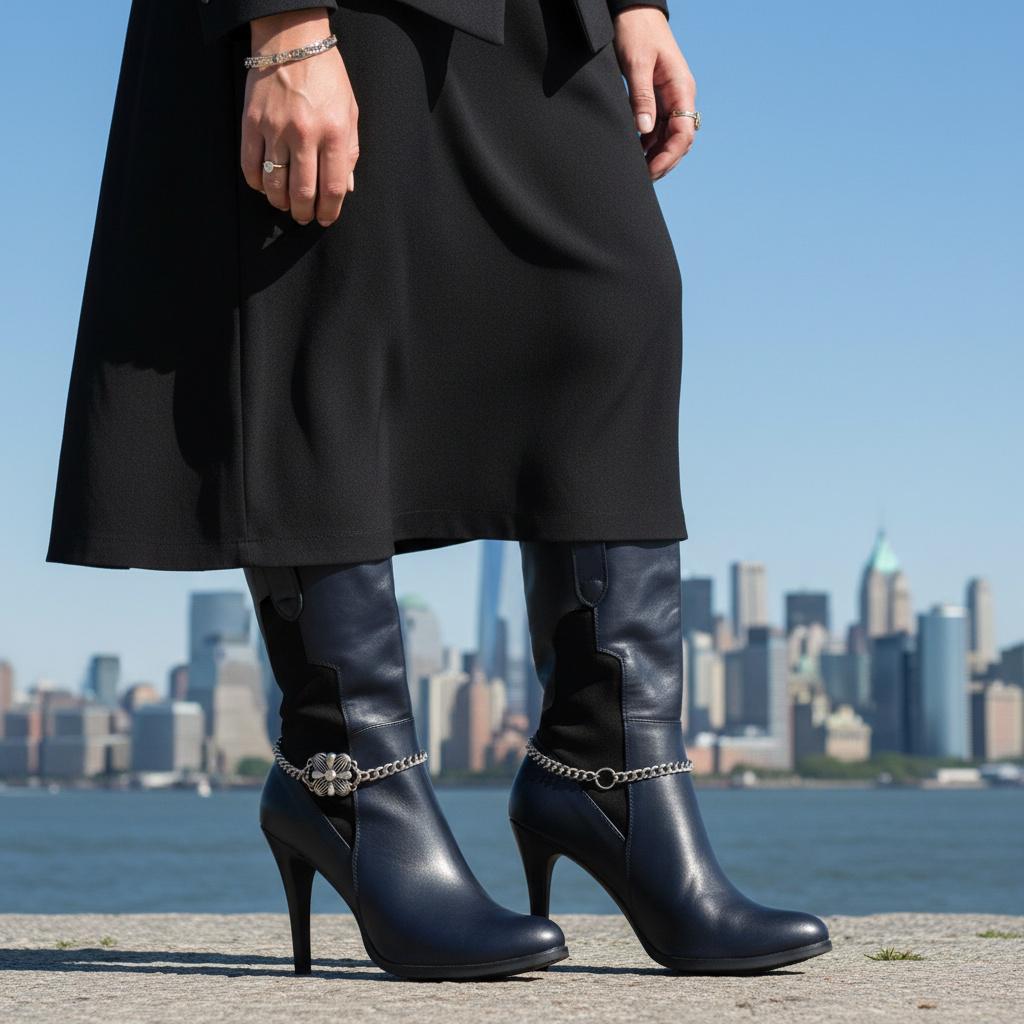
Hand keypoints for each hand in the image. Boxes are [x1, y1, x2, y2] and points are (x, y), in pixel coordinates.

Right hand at [240, 10, 357, 226]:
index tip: (325, 218)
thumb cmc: (326, 78)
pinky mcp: (251, 123)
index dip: (329, 211)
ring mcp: (275, 129)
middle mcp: (304, 134)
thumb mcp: (350, 112)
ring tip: (286, 204)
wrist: (292, 40)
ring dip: (280, 202)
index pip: (333, 188)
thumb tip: (344, 188)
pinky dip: (257, 183)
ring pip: (274, 184)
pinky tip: (265, 185)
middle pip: (302, 193)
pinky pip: (250, 166)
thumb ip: (349, 152)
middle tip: (304, 216)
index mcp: (334, 133)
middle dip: (304, 213)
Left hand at [612, 7, 697, 180]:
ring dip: (656, 156)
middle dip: (664, 162)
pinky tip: (635, 153)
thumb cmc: (637, 32)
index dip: (669, 156)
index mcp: (682, 89)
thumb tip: (645, 130)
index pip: (684, 134)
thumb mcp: (636, 64)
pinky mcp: (659, 100)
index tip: (651, 170)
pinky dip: (648, 145)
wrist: (634, 13)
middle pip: (679, 141)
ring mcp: (671, 99)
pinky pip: (658, 129)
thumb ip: (641, 97)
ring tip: (637, 171)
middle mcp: (681, 97)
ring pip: (669, 138)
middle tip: (643, 179)